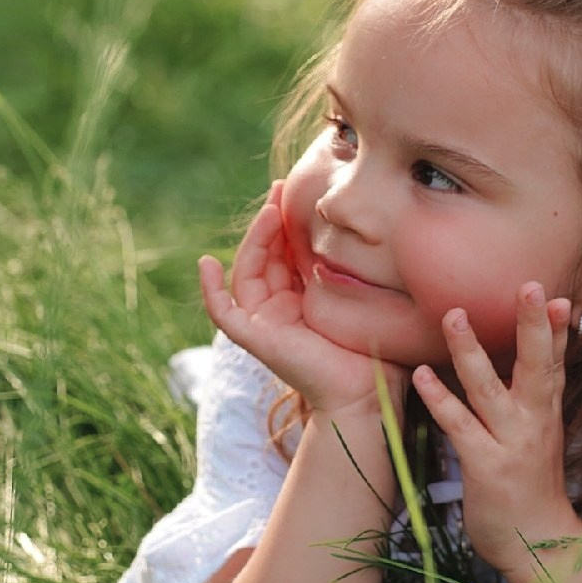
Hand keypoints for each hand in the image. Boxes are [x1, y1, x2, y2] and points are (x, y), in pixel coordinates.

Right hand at [200, 190, 405, 419]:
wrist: (370, 393)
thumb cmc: (376, 352)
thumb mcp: (364, 299)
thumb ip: (357, 271)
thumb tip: (373, 233)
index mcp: (302, 301)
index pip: (285, 253)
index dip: (286, 223)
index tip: (293, 193)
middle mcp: (279, 310)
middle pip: (263, 257)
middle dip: (270, 222)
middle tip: (280, 189)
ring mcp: (264, 324)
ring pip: (246, 273)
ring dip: (253, 240)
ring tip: (269, 212)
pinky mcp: (256, 339)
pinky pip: (223, 313)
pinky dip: (210, 290)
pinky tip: (206, 263)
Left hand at [409, 282, 581, 579]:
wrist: (540, 548)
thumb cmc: (532, 492)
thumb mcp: (537, 440)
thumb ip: (531, 403)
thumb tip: (522, 369)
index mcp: (546, 414)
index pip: (555, 362)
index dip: (556, 328)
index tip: (555, 294)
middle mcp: (534, 423)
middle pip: (536, 366)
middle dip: (533, 325)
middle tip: (529, 285)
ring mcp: (511, 444)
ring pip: (491, 389)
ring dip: (470, 351)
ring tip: (452, 314)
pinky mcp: (486, 466)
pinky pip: (461, 425)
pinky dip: (441, 399)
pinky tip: (422, 376)